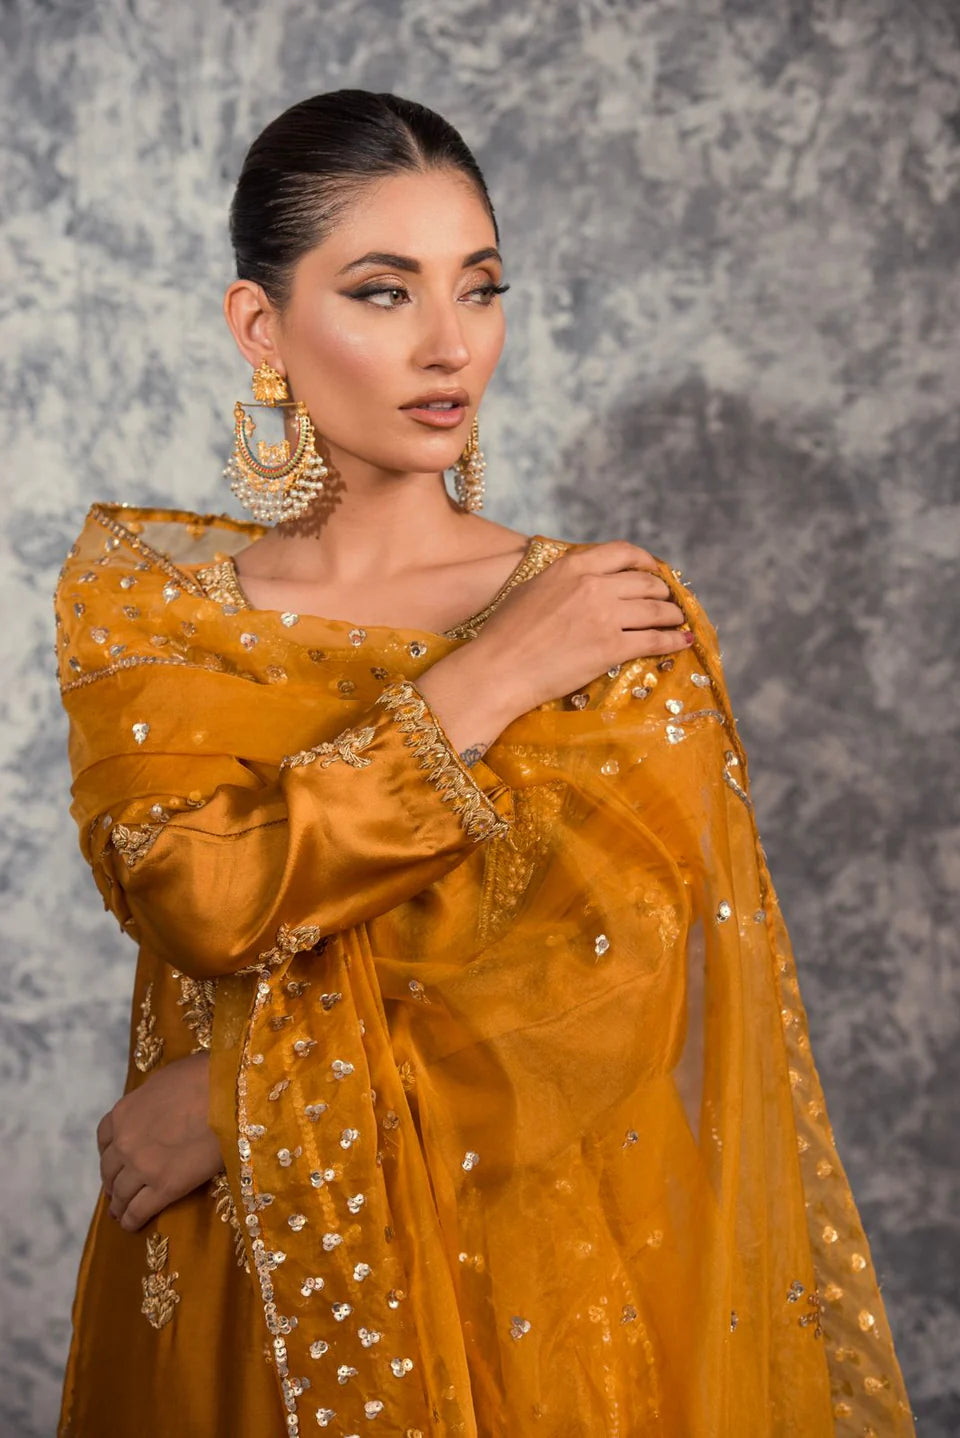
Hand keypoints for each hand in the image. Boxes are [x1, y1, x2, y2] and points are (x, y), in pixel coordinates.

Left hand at [96, 1051, 221, 1231]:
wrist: (229, 1092)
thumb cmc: (205, 1076)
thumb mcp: (167, 1078)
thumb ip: (153, 1099)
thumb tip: (161, 1104)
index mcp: (123, 1113)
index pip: (104, 1139)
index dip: (110, 1153)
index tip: (116, 1162)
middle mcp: (125, 1142)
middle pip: (109, 1170)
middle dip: (112, 1182)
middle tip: (117, 1191)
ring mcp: (143, 1167)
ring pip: (121, 1194)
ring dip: (118, 1205)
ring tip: (121, 1213)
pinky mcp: (165, 1187)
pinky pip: (139, 1210)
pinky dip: (131, 1220)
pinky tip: (131, 1225)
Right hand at [417, 541, 689, 754]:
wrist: (499, 669)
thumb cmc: (505, 633)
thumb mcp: (532, 589)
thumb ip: (562, 579)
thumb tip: (582, 578)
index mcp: (572, 566)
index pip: (622, 552)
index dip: (646, 560)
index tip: (655, 569)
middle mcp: (593, 585)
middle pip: (646, 581)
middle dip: (664, 591)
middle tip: (669, 600)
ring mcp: (605, 615)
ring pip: (656, 609)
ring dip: (673, 615)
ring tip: (678, 620)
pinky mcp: (612, 647)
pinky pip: (654, 640)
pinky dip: (673, 640)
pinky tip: (683, 642)